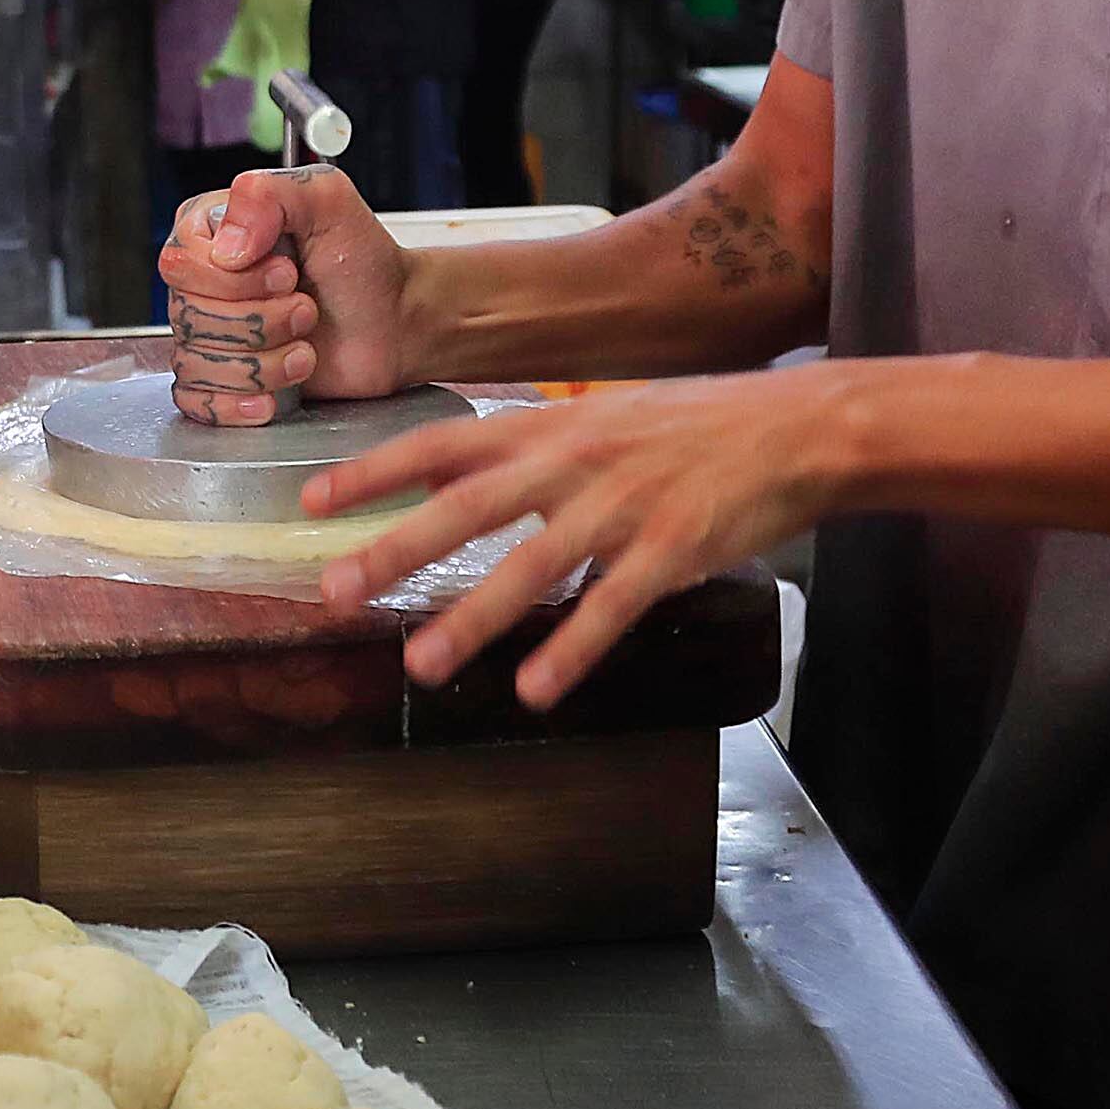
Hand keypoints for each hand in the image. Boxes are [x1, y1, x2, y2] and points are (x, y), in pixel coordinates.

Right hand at [158, 166, 417, 424]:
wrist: (393, 322)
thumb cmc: (362, 263)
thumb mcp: (327, 201)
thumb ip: (270, 195)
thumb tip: (226, 247)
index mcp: (213, 232)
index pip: (180, 263)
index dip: (236, 280)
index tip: (287, 273)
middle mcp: (202, 281)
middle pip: (188, 316)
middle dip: (261, 321)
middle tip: (306, 309)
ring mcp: (210, 333)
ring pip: (195, 362)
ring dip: (263, 363)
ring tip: (304, 349)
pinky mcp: (222, 379)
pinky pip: (195, 401)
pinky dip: (235, 404)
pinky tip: (272, 397)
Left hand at [307, 372, 852, 706]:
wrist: (798, 427)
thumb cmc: (694, 426)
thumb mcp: (598, 420)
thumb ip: (526, 451)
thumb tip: (448, 477)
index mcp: (549, 429)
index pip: (441, 443)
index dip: (374, 472)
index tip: (311, 502)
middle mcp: (573, 462)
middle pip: (466, 507)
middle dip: (396, 548)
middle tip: (337, 591)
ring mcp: (621, 506)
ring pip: (531, 566)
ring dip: (472, 617)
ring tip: (422, 664)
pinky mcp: (672, 548)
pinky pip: (611, 605)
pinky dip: (571, 648)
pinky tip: (534, 688)